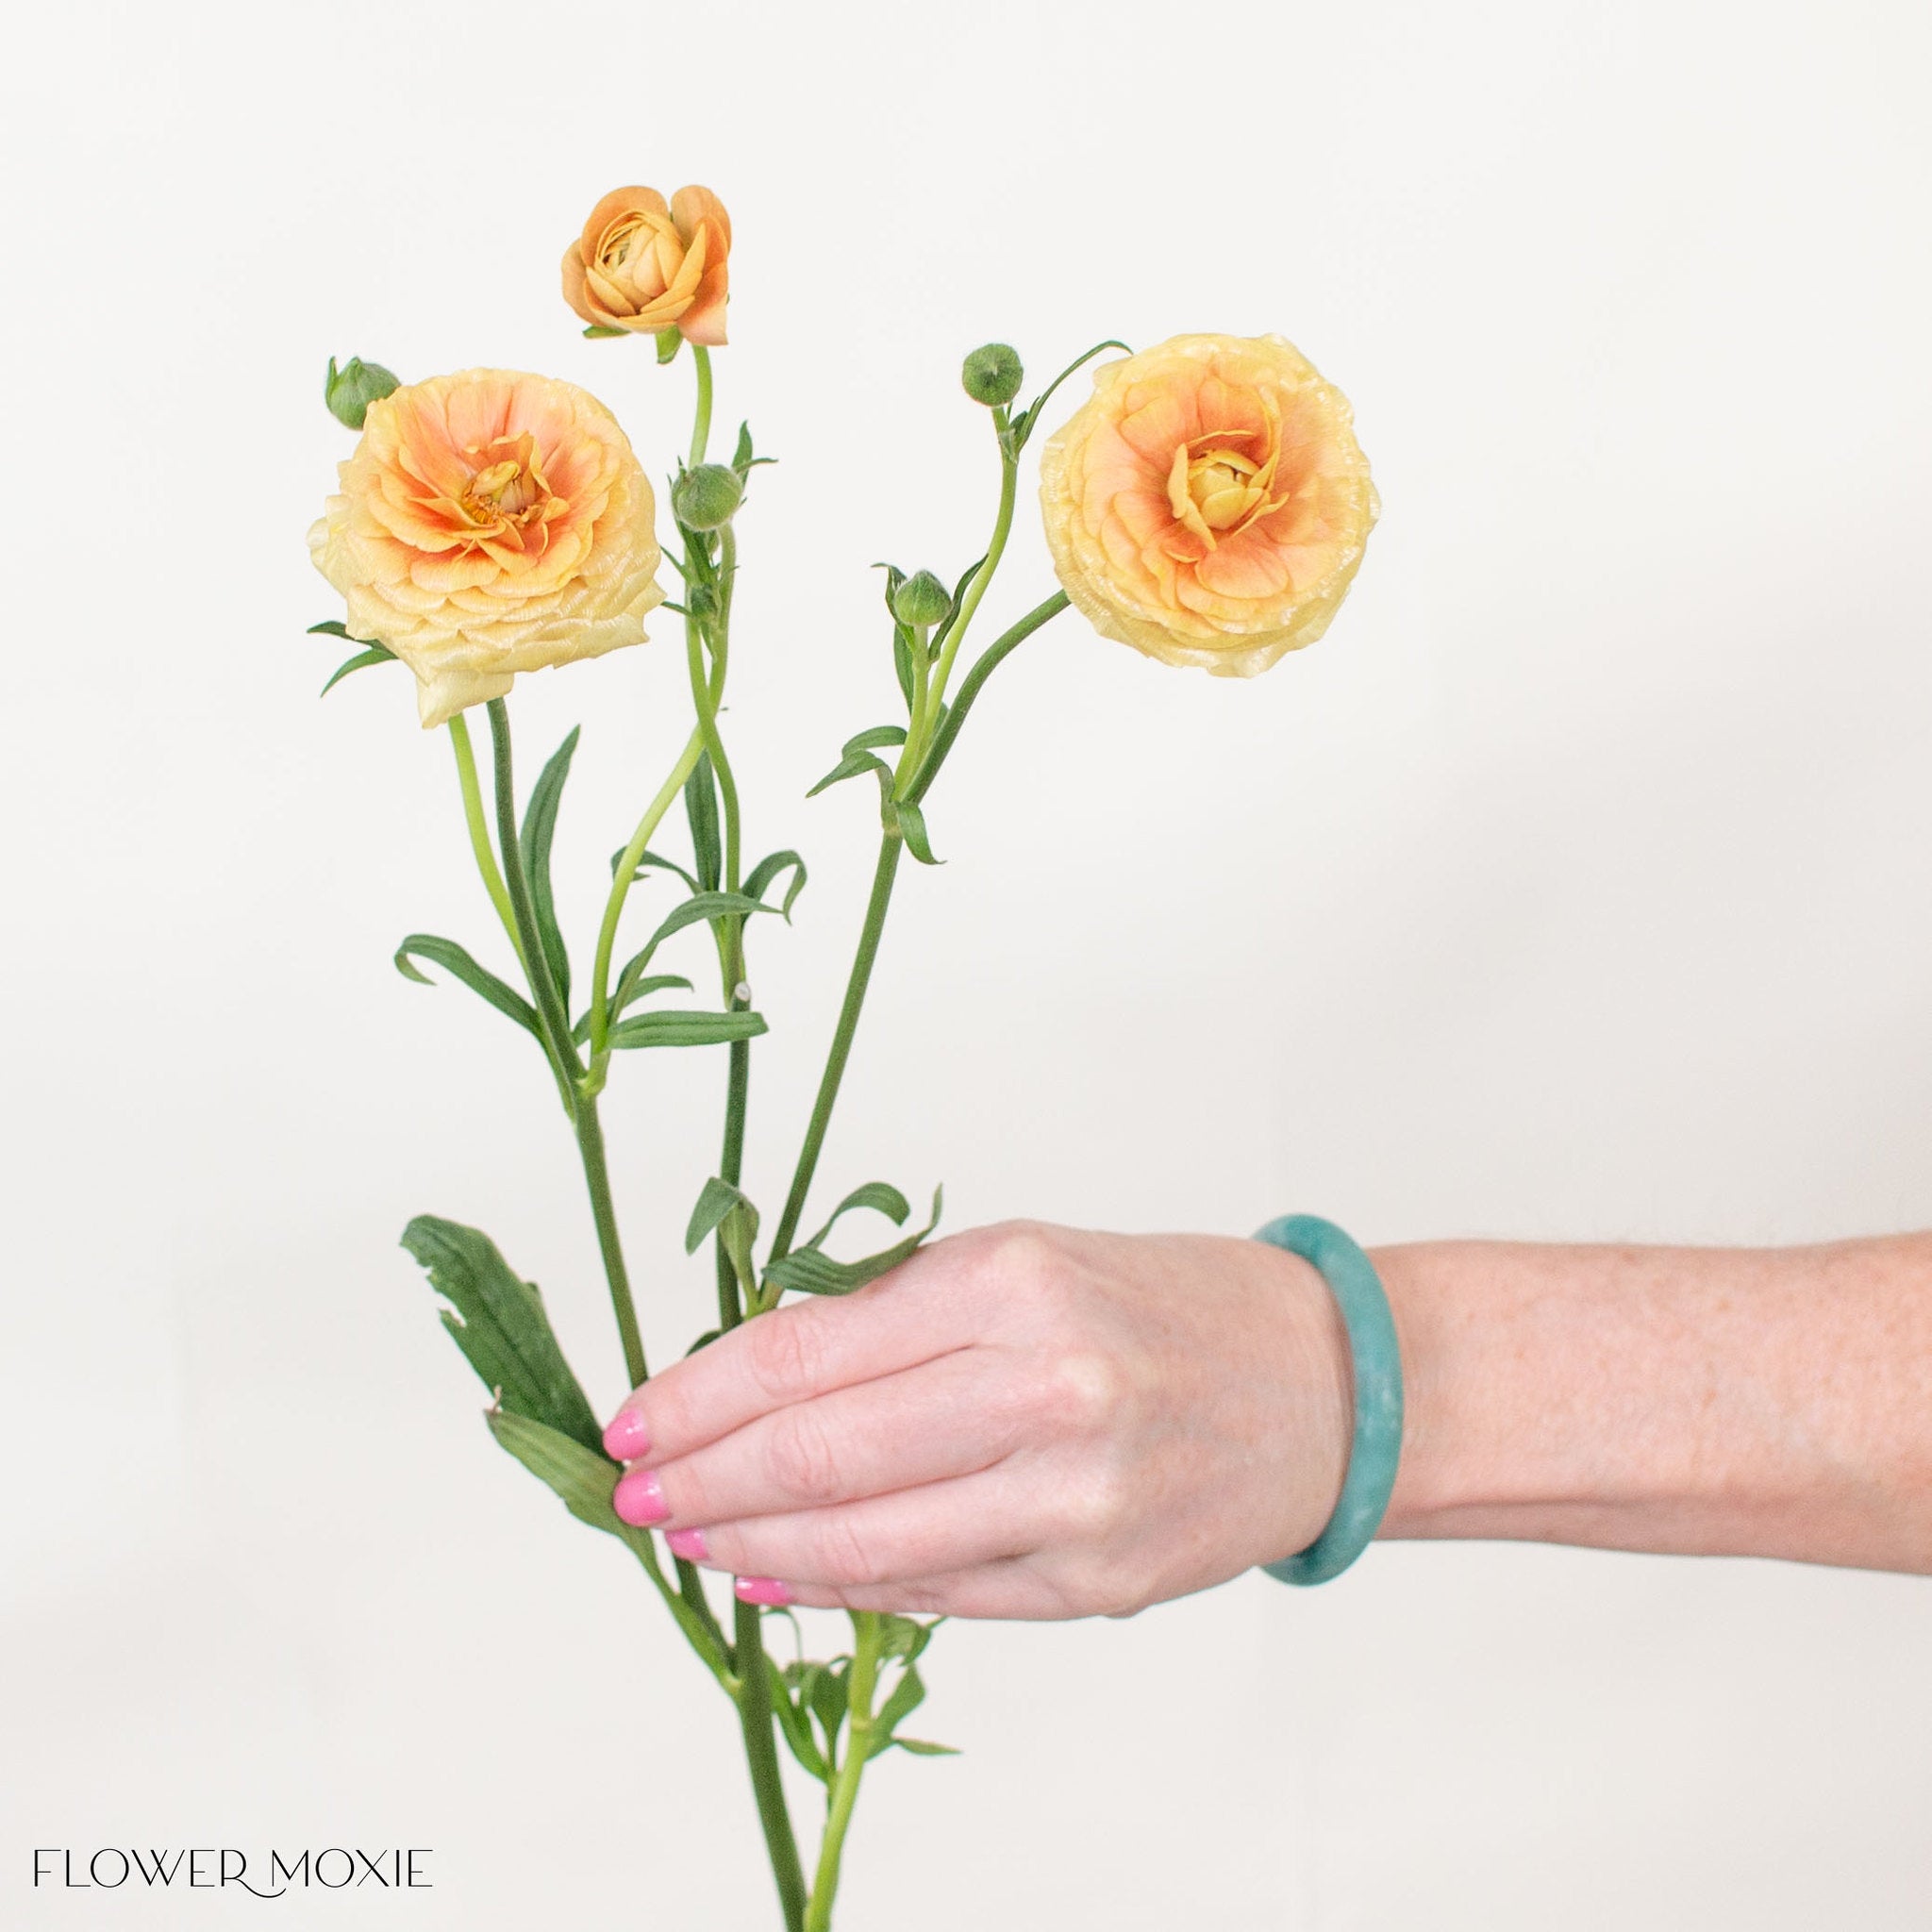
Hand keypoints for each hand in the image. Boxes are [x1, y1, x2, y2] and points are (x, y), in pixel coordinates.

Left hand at [602, 1221, 1351, 1617]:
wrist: (1321, 1383)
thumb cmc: (1162, 1306)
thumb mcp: (1025, 1259)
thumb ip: (894, 1317)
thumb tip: (747, 1379)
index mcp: (1014, 1282)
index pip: (807, 1351)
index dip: (698, 1395)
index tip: (634, 1418)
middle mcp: (1045, 1388)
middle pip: (819, 1454)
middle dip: (703, 1479)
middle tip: (634, 1493)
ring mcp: (1075, 1497)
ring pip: (866, 1541)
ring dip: (754, 1547)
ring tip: (691, 1539)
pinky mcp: (1097, 1584)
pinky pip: (935, 1594)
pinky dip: (843, 1589)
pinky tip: (783, 1577)